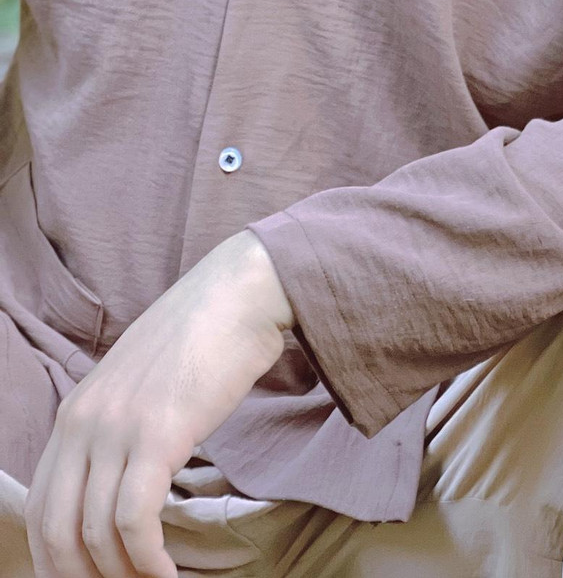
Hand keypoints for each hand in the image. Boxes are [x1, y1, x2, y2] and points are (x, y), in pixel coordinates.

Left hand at [26, 230, 292, 577]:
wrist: (241, 293)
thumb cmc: (202, 337)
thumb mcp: (138, 383)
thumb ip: (117, 427)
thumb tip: (118, 486)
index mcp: (74, 412)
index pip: (41, 509)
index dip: (56, 558)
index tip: (88, 577)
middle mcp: (83, 422)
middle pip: (57, 531)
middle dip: (82, 575)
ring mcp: (117, 428)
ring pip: (96, 534)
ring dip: (123, 573)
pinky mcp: (157, 436)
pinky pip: (135, 521)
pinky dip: (148, 560)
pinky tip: (167, 573)